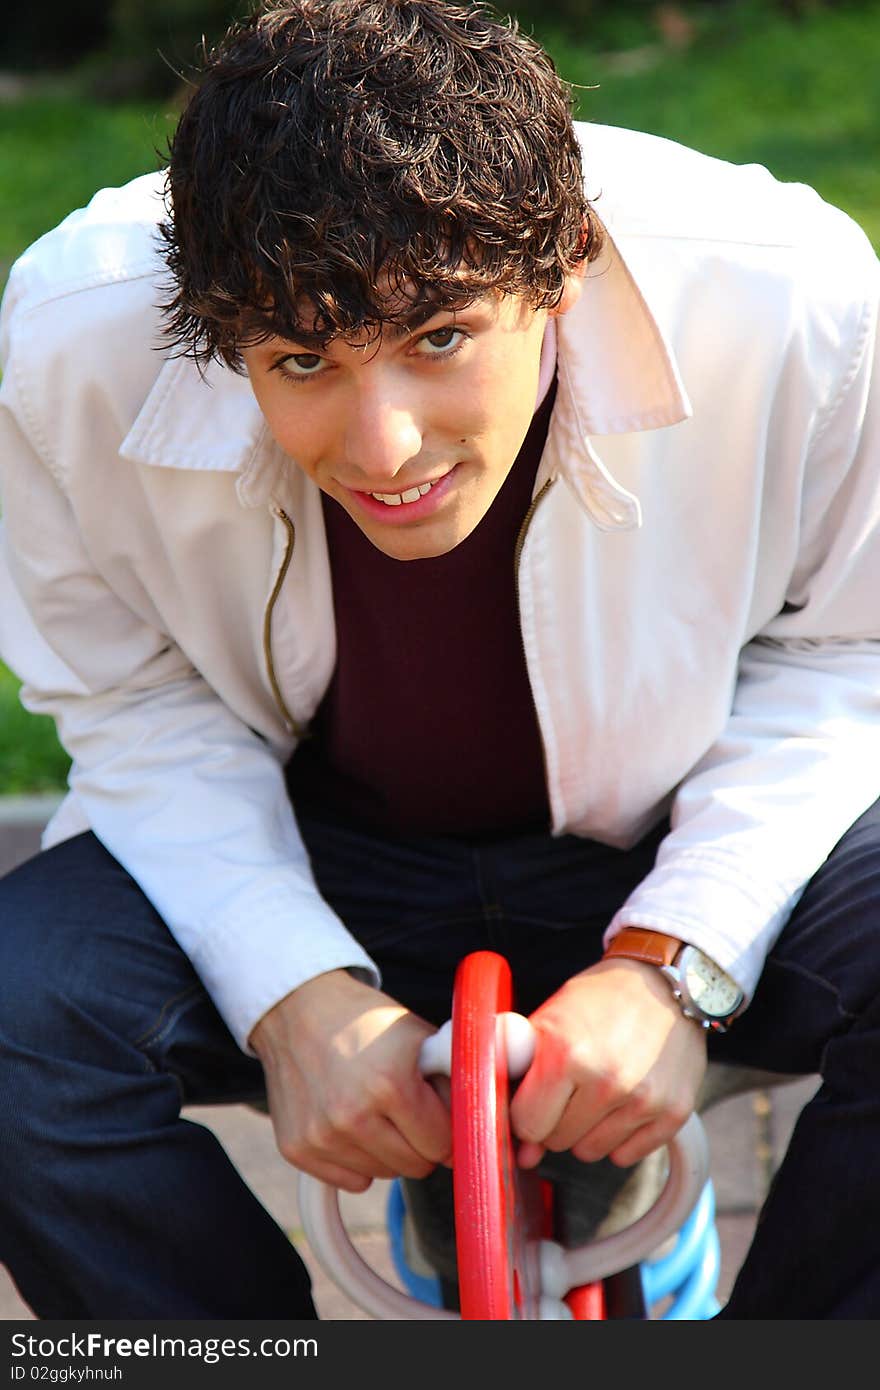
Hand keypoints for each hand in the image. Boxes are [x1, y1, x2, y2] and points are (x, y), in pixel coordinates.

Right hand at [249, 969, 451, 1192]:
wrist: (298, 1010)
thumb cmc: (365, 1021)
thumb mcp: (418, 1037)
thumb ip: (452, 1081)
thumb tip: (481, 1127)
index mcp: (390, 1083)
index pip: (442, 1144)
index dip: (446, 1127)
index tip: (439, 1112)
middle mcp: (353, 1115)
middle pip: (415, 1166)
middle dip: (421, 1142)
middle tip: (409, 1110)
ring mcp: (322, 1136)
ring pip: (384, 1175)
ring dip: (390, 1150)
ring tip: (377, 1110)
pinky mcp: (297, 1149)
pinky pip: (352, 1180)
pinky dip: (358, 1159)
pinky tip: (351, 1123)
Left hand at [509, 958, 706, 1169]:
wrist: (664, 983)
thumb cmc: (599, 1000)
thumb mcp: (550, 1017)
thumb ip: (522, 1075)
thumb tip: (523, 1152)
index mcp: (565, 1053)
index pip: (527, 1123)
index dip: (526, 1111)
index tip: (536, 1096)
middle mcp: (606, 1080)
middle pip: (557, 1140)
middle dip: (556, 1118)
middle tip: (571, 1086)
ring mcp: (643, 1099)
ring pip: (589, 1152)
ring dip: (587, 1129)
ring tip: (597, 1091)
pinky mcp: (673, 1113)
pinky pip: (625, 1156)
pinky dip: (619, 1136)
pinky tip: (623, 1103)